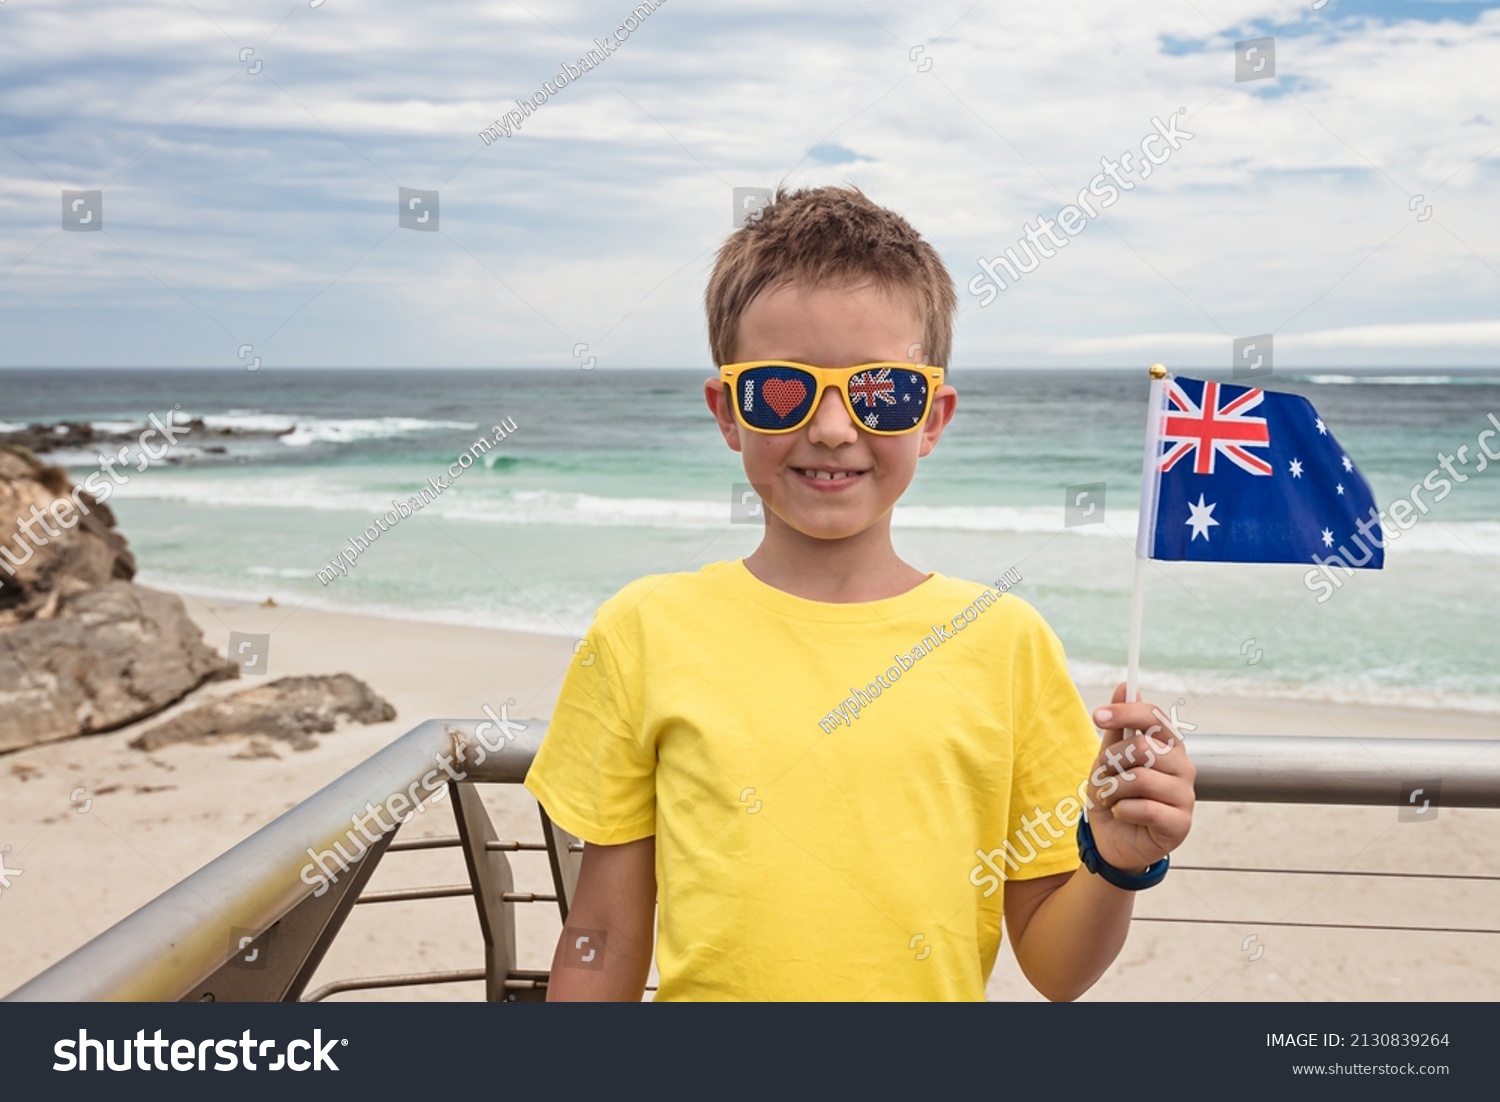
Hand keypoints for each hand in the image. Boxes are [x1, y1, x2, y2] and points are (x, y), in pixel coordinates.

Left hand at [1082, 682, 1195, 873]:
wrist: (1112, 841)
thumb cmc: (1115, 795)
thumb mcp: (1109, 758)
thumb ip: (1119, 726)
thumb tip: (1127, 686)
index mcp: (1169, 747)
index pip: (1155, 717)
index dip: (1126, 712)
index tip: (1096, 715)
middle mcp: (1183, 768)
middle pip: (1143, 747)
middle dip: (1112, 763)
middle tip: (1105, 778)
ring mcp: (1185, 796)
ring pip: (1140, 779)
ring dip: (1113, 790)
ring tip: (1111, 799)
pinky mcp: (1181, 824)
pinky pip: (1145, 808)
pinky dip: (1121, 810)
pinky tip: (1122, 815)